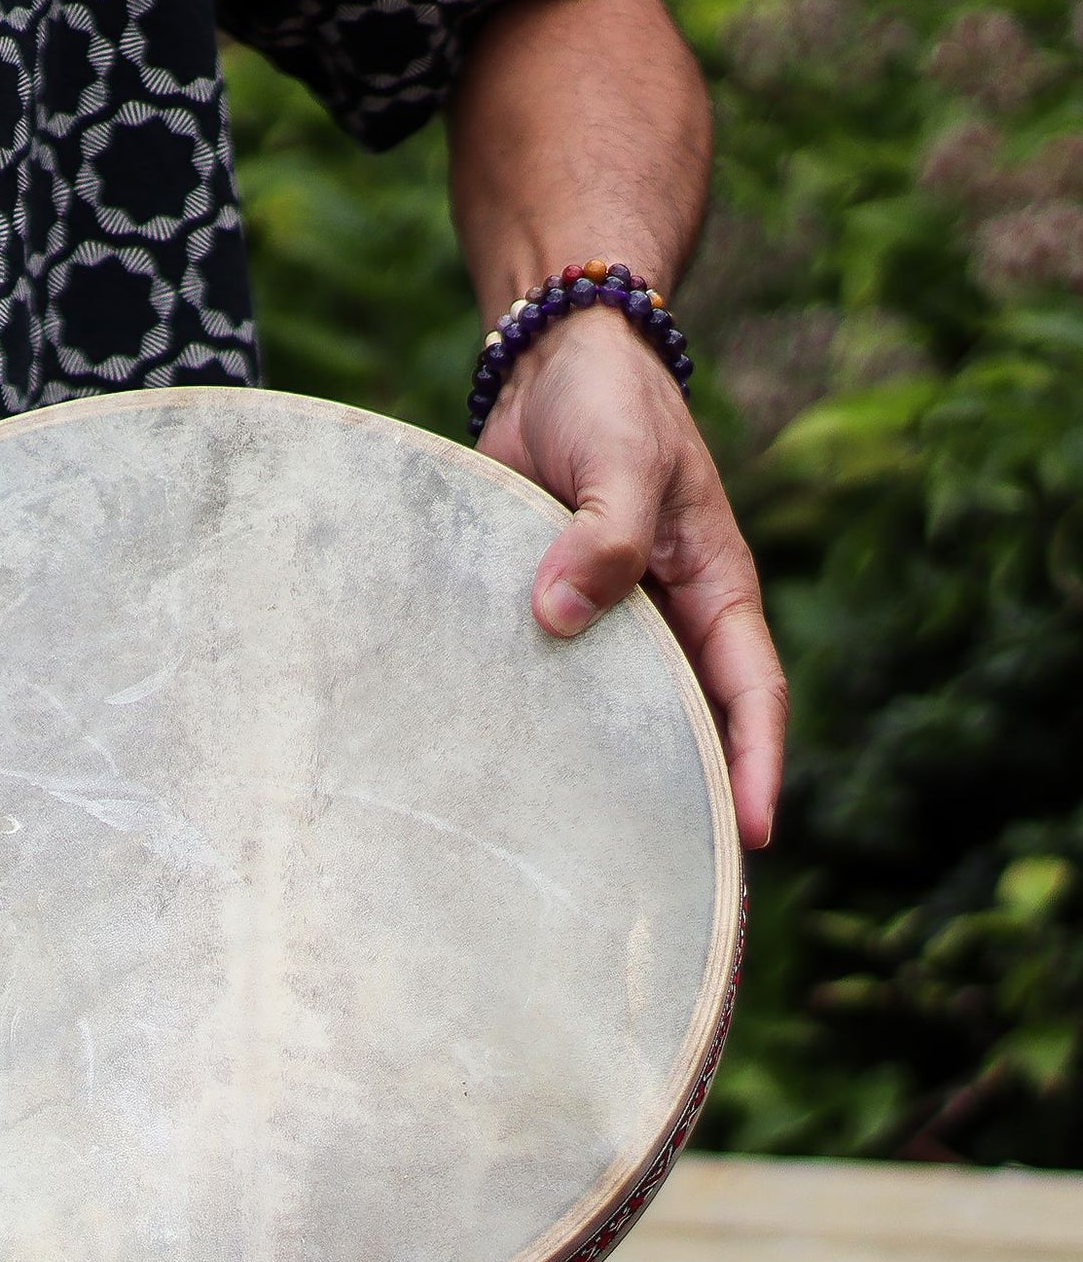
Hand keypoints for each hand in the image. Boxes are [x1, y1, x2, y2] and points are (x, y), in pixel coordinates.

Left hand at [478, 308, 787, 850]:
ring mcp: (605, 627)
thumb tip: (562, 619)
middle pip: (685, 729)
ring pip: (614, 720)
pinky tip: (502, 788)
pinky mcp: (543, 619)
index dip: (758, 765)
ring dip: (603, 783)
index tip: (757, 836)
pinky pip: (547, 689)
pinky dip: (537, 735)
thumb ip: (600, 538)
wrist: (546, 371)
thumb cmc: (605, 407)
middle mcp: (664, 623)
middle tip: (669, 890)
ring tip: (579, 870)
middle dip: (688, 804)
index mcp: (712, 591)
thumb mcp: (620, 460)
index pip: (751, 693)